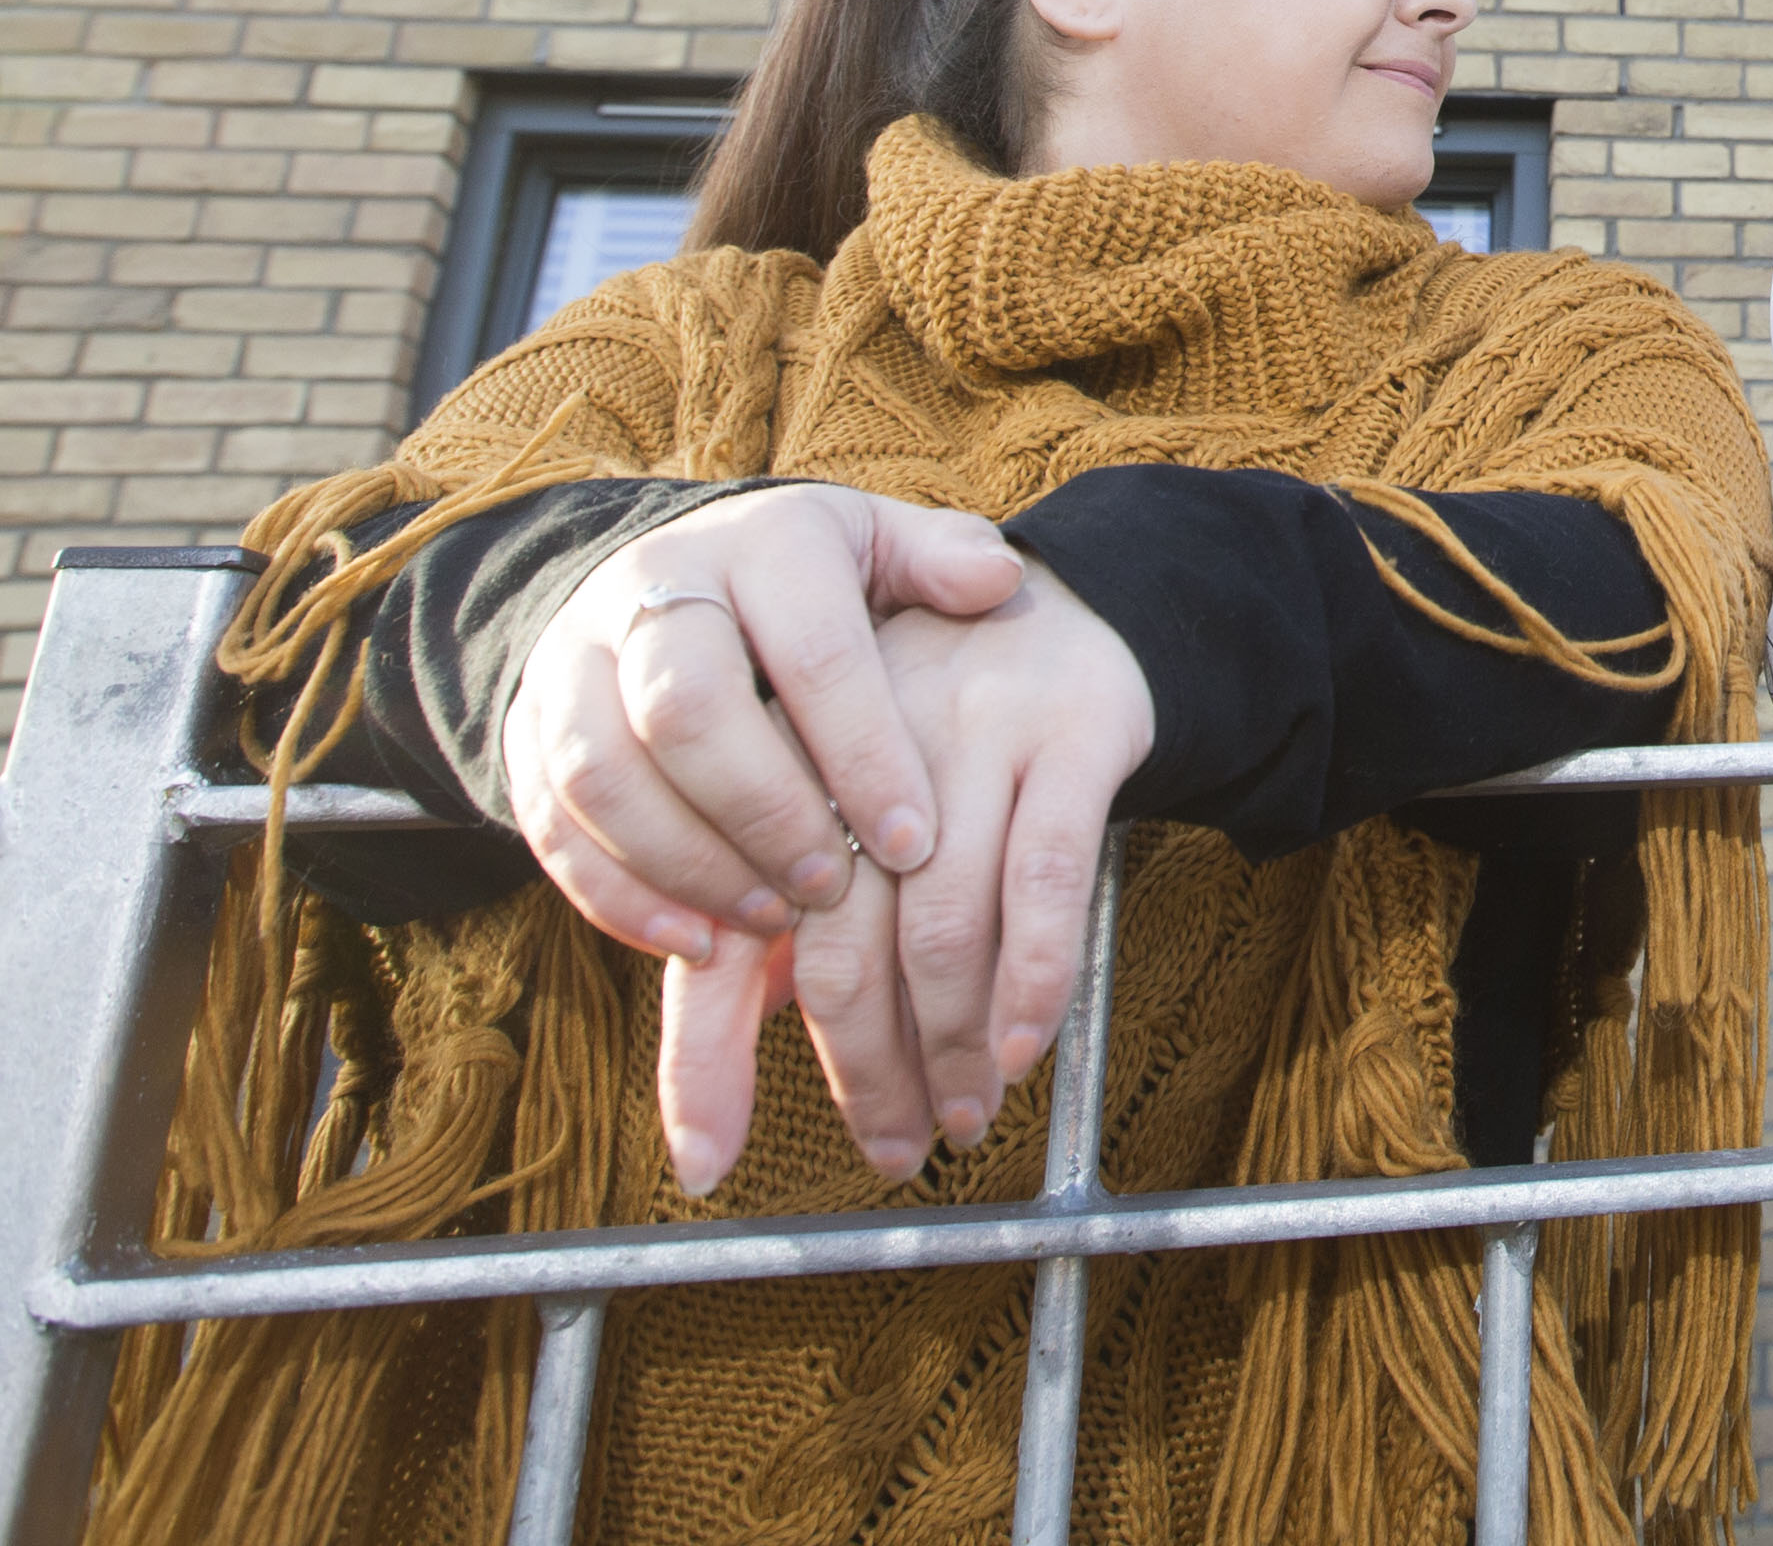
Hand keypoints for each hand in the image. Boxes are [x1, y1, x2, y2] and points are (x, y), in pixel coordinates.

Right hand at [496, 482, 1025, 969]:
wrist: (663, 577)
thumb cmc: (803, 584)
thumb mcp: (874, 547)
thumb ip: (937, 563)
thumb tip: (1000, 582)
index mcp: (760, 543)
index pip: (811, 650)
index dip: (864, 753)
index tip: (914, 843)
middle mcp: (651, 589)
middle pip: (685, 707)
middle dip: (763, 812)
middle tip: (828, 888)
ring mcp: (573, 658)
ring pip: (603, 772)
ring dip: (687, 864)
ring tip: (768, 920)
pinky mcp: (527, 730)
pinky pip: (549, 823)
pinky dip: (617, 896)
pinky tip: (693, 944)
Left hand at [653, 569, 1152, 1191]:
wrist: (1051, 613)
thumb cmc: (909, 760)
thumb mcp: (812, 846)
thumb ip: (744, 974)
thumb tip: (701, 1144)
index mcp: (772, 769)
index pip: (726, 937)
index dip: (716, 1058)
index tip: (724, 1159)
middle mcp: (860, 746)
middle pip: (841, 941)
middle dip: (867, 1070)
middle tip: (899, 1149)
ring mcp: (970, 735)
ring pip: (945, 921)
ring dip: (954, 1042)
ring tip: (967, 1110)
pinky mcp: (1071, 735)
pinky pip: (1047, 875)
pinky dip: (1034, 974)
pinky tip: (1024, 1042)